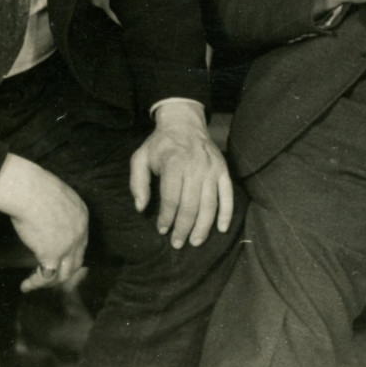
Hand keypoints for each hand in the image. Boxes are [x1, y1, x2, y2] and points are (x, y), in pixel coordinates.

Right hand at [0, 154, 87, 291]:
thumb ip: (53, 208)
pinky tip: (26, 285)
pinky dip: (36, 283)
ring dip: (50, 282)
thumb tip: (40, 212)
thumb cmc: (35, 188)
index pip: (81, 240)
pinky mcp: (52, 255)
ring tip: (33, 284)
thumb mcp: (53, 196)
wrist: (31, 192)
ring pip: (65, 272)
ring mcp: (68, 245)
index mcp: (82, 215)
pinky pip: (47, 276)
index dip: (70, 252)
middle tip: (49, 276)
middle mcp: (80, 232)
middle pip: (77, 259)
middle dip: (64, 271)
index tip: (57, 259)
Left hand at [129, 102, 233, 248]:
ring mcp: (213, 169)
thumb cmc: (160, 144)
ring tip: (195, 242)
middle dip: (184, 228)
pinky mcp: (223, 170)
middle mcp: (196, 166)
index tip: (161, 230)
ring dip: (203, 226)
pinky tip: (222, 229)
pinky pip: (228, 194)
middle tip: (177, 243)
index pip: (172, 198)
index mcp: (174, 163)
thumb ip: (137, 183)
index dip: (166, 218)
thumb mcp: (140, 158)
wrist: (185, 123)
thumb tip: (141, 208)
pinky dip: (227, 213)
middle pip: (191, 205)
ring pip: (210, 204)